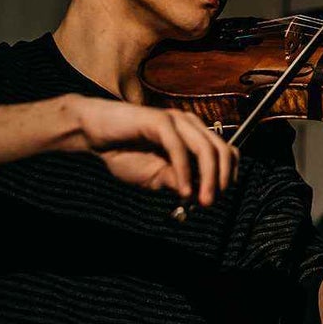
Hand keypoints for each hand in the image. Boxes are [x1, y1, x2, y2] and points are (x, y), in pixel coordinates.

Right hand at [57, 95, 237, 206]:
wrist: (94, 134)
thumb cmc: (124, 152)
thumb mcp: (155, 177)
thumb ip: (177, 182)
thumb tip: (200, 195)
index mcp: (193, 135)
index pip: (227, 152)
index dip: (228, 176)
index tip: (218, 199)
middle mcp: (190, 125)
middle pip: (222, 150)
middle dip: (222, 180)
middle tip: (211, 203)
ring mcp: (176, 120)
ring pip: (205, 148)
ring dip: (208, 178)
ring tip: (202, 200)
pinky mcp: (159, 120)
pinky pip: (179, 148)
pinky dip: (184, 171)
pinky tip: (183, 190)